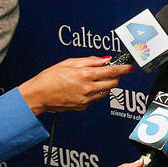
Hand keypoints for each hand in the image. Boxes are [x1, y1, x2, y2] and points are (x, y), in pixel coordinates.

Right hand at [17, 56, 132, 114]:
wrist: (37, 96)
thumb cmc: (48, 79)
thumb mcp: (68, 63)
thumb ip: (88, 61)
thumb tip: (103, 60)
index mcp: (85, 75)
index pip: (112, 71)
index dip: (123, 69)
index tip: (130, 68)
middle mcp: (88, 88)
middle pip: (113, 83)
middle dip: (115, 77)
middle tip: (111, 72)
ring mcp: (86, 99)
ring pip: (105, 92)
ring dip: (105, 85)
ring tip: (92, 80)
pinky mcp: (83, 106)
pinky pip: (95, 99)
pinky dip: (94, 93)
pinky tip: (84, 88)